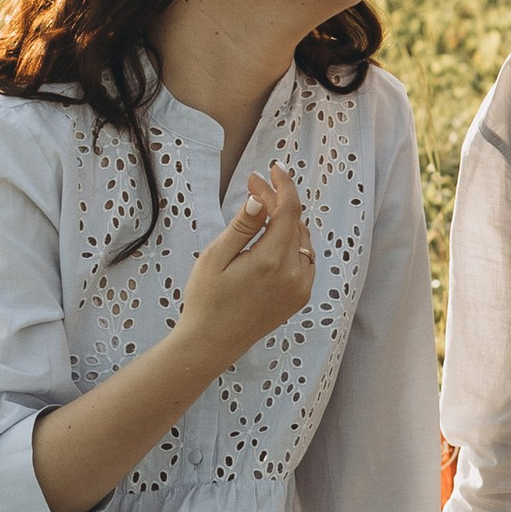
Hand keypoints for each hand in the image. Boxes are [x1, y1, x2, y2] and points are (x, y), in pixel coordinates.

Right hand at [176, 166, 314, 370]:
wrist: (211, 343)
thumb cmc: (206, 300)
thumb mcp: (216, 257)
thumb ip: (242, 226)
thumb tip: (259, 198)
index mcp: (272, 261)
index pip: (289, 210)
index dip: (282, 184)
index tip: (272, 168)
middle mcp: (294, 274)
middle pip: (295, 223)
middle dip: (277, 200)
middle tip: (253, 187)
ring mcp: (300, 288)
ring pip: (302, 240)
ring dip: (285, 221)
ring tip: (259, 210)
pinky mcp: (299, 298)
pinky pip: (304, 260)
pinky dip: (292, 243)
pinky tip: (272, 238)